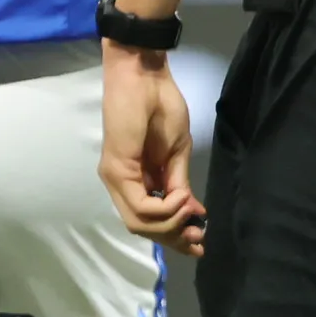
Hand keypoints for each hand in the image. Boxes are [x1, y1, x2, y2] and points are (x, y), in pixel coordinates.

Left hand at [99, 41, 204, 255]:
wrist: (145, 76)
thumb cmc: (161, 106)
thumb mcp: (177, 153)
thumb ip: (179, 185)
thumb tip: (193, 215)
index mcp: (137, 179)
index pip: (149, 220)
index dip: (174, 235)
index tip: (200, 240)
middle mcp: (121, 183)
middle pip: (142, 227)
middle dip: (173, 237)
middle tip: (199, 237)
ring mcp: (115, 178)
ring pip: (138, 222)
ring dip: (170, 223)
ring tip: (191, 209)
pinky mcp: (116, 169)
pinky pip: (139, 205)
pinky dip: (164, 208)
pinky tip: (181, 198)